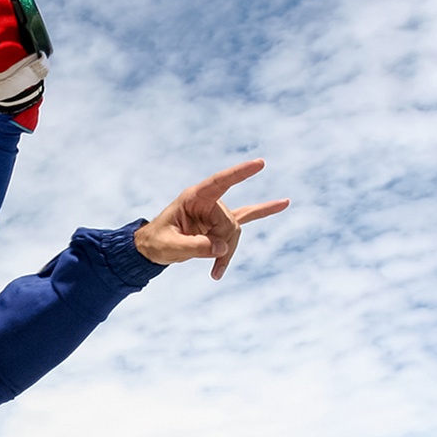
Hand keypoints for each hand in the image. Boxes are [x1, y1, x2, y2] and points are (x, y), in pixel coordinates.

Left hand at [134, 159, 290, 279]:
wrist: (153, 249)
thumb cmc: (156, 242)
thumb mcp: (170, 246)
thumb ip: (195, 247)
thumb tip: (222, 249)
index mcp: (193, 197)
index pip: (219, 182)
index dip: (239, 174)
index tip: (259, 163)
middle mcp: (208, 201)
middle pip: (229, 221)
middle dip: (222, 243)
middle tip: (211, 263)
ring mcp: (216, 212)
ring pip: (234, 232)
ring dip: (228, 253)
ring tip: (216, 272)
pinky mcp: (220, 224)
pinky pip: (247, 217)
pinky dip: (264, 212)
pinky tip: (284, 203)